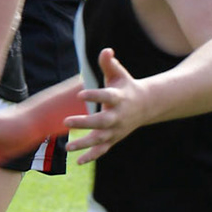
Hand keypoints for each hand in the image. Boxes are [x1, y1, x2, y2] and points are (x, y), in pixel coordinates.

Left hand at [68, 48, 147, 164]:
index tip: (81, 94)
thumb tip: (106, 50)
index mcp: (118, 98)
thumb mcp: (119, 74)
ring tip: (68, 147)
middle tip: (66, 121)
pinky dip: (91, 156)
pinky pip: (103, 150)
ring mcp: (116, 129)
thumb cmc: (125, 87)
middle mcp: (118, 116)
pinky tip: (77, 161)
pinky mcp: (114, 139)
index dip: (94, 95)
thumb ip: (109, 63)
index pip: (106, 96)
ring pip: (101, 139)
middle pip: (102, 121)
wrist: (145, 106)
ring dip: (84, 144)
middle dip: (85, 123)